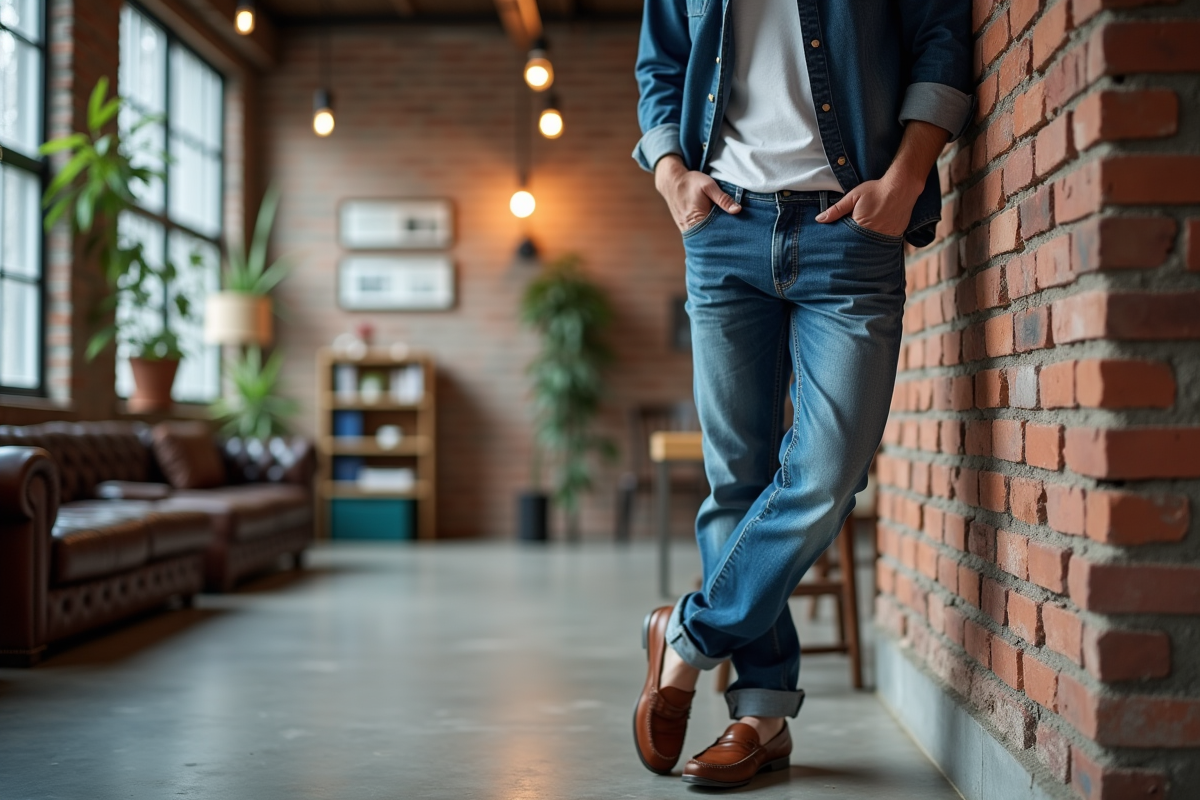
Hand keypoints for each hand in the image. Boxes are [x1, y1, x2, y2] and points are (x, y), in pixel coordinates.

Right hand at [655, 155, 740, 232]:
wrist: (671, 182)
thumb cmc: (690, 183)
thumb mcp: (709, 186)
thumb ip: (723, 199)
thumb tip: (737, 210)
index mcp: (697, 219)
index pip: (716, 234)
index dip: (727, 234)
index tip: (738, 232)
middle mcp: (690, 228)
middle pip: (710, 238)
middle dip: (722, 236)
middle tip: (735, 233)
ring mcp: (686, 230)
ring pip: (704, 238)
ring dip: (715, 235)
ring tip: (727, 231)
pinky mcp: (685, 228)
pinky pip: (698, 235)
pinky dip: (707, 232)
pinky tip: (715, 228)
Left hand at [816, 119, 947, 236]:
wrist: (901, 186)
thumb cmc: (876, 191)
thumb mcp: (852, 197)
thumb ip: (836, 210)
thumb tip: (819, 220)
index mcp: (859, 227)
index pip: (845, 240)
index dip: (841, 239)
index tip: (836, 240)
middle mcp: (873, 236)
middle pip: (858, 245)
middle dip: (852, 244)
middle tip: (848, 243)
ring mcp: (886, 237)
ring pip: (871, 246)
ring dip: (865, 245)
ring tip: (863, 240)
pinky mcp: (896, 236)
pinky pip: (884, 243)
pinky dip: (878, 242)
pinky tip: (875, 237)